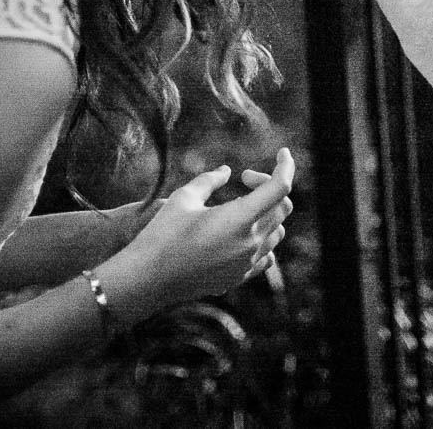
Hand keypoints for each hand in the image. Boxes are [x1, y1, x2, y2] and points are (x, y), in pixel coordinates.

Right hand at [102, 148, 294, 307]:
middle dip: (268, 187)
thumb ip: (210, 180)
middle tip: (244, 180)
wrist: (148, 280)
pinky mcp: (238, 278)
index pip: (279, 187)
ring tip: (239, 206)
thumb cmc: (162, 234)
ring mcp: (246, 264)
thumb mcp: (184, 197)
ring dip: (266, 213)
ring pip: (276, 233)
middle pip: (281, 208)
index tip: (282, 152)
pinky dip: (261, 239)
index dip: (285, 165)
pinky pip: (265, 256)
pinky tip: (241, 233)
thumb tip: (227, 172)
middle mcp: (249, 243)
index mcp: (239, 219)